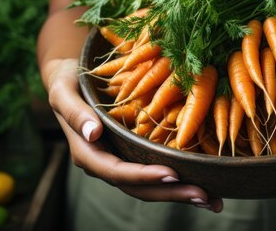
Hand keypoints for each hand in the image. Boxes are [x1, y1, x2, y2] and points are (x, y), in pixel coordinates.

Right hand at [45, 58, 223, 211]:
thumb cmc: (67, 81)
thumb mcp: (63, 91)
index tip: (172, 174)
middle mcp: (105, 163)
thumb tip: (92, 133)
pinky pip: (155, 174)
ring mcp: (120, 161)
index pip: (117, 171)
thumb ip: (75, 113)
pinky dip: (178, 182)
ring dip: (180, 194)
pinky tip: (204, 185)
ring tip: (211, 199)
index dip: (143, 176)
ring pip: (149, 187)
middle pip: (138, 187)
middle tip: (204, 195)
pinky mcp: (132, 155)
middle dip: (171, 193)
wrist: (71, 77)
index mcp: (87, 152)